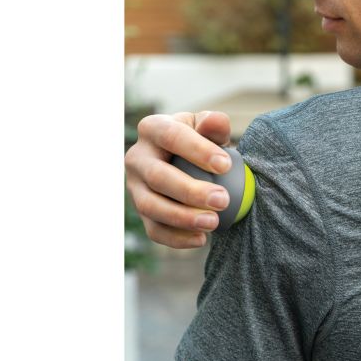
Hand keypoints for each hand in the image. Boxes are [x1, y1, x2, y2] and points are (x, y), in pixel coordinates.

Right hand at [125, 111, 232, 248]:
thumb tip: (214, 122)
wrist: (188, 164)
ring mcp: (134, 187)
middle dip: (191, 191)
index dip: (197, 150)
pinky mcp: (140, 212)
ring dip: (183, 218)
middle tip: (223, 200)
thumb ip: (214, 124)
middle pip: (158, 176)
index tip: (226, 165)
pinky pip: (154, 230)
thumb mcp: (209, 129)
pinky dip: (177, 238)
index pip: (171, 136)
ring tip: (214, 223)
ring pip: (151, 206)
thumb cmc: (202, 142)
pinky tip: (202, 239)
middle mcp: (137, 157)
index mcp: (153, 128)